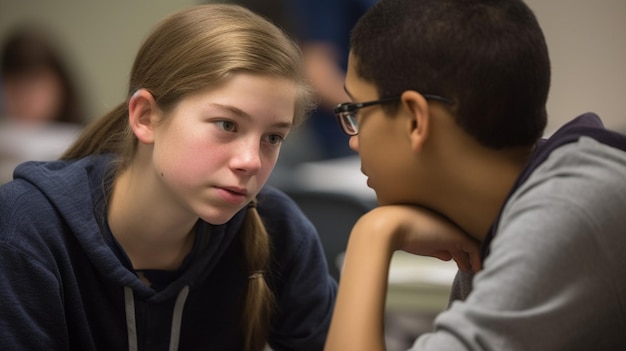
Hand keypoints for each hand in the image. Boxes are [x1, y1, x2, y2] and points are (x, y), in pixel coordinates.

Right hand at [352, 205, 481, 271]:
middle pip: (460, 239)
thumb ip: (434, 248)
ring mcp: (451, 227)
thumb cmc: (395, 232)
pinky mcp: (457, 235)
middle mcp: (444, 222)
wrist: (390, 225)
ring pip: (468, 243)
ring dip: (471, 258)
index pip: (448, 235)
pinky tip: (476, 270)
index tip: (455, 260)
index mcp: (433, 220)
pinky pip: (474, 248)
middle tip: (468, 266)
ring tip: (474, 270)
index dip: (454, 249)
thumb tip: (448, 256)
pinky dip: (477, 260)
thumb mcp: (418, 243)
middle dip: (464, 254)